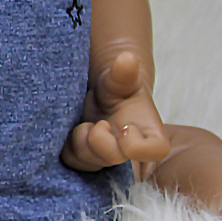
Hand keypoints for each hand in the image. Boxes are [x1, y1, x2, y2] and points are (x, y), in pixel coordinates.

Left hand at [61, 51, 169, 174]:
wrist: (97, 96)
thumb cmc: (115, 89)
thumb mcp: (120, 79)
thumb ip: (124, 73)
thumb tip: (127, 58)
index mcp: (147, 133)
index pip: (154, 150)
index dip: (136, 144)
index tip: (124, 126)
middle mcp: (127, 151)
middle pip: (114, 159)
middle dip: (99, 140)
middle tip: (98, 123)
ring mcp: (105, 157)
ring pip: (89, 163)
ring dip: (80, 143)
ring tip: (82, 125)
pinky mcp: (85, 159)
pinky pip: (72, 162)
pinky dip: (67, 148)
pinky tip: (70, 132)